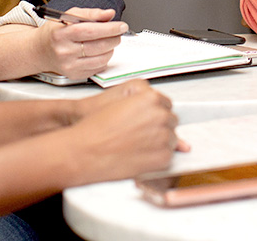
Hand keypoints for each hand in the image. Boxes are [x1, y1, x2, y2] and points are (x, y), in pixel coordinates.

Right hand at [35, 7, 127, 79]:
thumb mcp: (69, 16)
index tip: (121, 26)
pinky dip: (104, 59)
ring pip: (101, 59)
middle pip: (97, 46)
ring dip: (111, 49)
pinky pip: (98, 68)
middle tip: (119, 32)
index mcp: (61, 34)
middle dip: (114, 38)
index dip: (108, 28)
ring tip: (109, 41)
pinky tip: (100, 51)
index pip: (89, 31)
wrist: (41, 50)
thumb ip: (91, 13)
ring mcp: (69, 66)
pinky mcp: (74, 75)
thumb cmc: (57, 31)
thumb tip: (110, 14)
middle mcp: (64, 52)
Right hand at [68, 81, 186, 183]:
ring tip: (135, 145)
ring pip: (171, 139)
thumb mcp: (120, 103)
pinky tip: (138, 155)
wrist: (84, 152)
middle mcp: (161, 116)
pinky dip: (156, 158)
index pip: (165, 104)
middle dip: (157, 127)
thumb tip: (162, 110)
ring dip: (158, 142)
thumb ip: (144, 103)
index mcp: (151, 98)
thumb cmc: (96, 129)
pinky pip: (168, 156)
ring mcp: (164, 137)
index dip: (152, 113)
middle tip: (137, 134)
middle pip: (170, 121)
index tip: (143, 120)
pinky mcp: (163, 157)